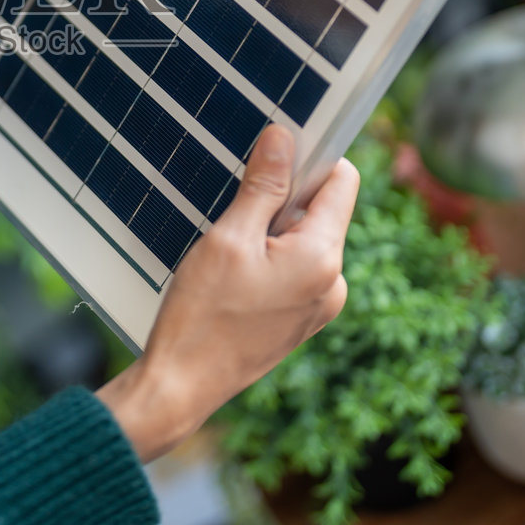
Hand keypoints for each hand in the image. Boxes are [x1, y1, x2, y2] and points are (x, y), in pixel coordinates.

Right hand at [97, 125, 358, 461]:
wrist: (182, 386)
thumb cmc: (202, 315)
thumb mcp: (229, 238)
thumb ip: (263, 185)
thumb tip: (284, 138)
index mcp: (323, 258)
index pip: (342, 180)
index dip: (311, 157)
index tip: (272, 151)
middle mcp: (333, 283)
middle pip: (322, 210)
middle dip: (282, 197)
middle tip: (234, 205)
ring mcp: (319, 306)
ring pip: (304, 240)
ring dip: (271, 229)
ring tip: (227, 247)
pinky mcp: (300, 320)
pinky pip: (295, 269)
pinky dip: (268, 257)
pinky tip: (231, 272)